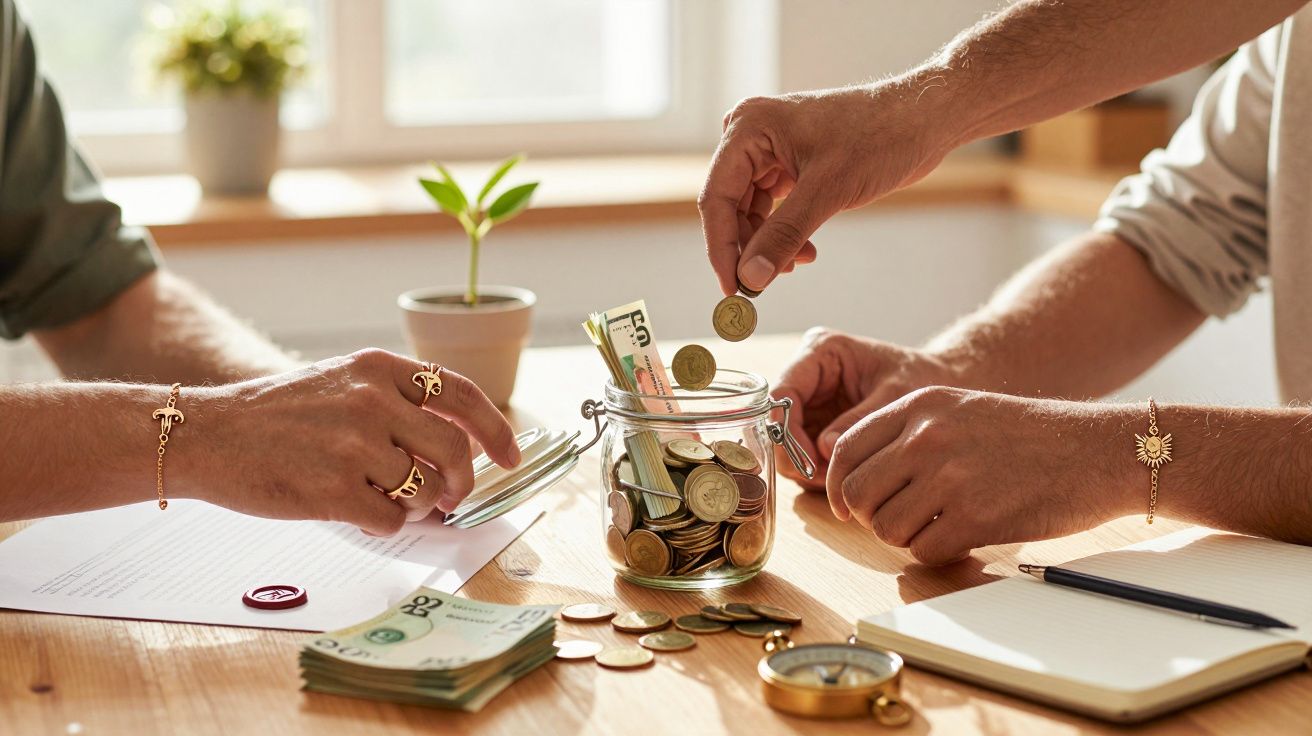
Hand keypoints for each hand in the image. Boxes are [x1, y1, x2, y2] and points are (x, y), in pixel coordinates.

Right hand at [184, 349, 519, 535]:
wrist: (207, 434)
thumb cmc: (277, 415)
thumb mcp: (342, 381)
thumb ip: (399, 402)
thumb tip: (462, 446)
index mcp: (380, 369)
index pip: (462, 395)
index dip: (495, 429)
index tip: (511, 455)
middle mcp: (373, 401)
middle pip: (455, 450)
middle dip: (462, 482)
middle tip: (451, 497)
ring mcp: (354, 446)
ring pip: (426, 492)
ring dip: (416, 506)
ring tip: (384, 498)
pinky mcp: (333, 491)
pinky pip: (391, 520)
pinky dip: (383, 524)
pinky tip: (355, 509)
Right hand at [699, 80, 954, 295]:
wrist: (924, 120)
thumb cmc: (880, 137)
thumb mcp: (828, 191)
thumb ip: (783, 235)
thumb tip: (750, 278)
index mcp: (749, 128)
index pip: (717, 197)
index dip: (721, 248)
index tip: (732, 288)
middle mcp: (751, 135)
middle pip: (730, 207)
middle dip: (747, 248)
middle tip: (762, 286)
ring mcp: (770, 151)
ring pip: (750, 212)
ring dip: (767, 244)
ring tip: (796, 265)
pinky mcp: (790, 165)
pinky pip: (772, 208)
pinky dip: (783, 234)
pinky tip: (805, 252)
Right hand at [772, 328, 955, 488]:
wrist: (940, 381)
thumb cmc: (920, 377)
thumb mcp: (894, 395)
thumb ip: (859, 420)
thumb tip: (825, 450)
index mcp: (821, 351)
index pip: (783, 391)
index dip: (787, 428)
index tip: (809, 459)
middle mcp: (808, 374)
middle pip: (778, 420)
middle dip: (797, 453)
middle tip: (826, 478)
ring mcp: (811, 400)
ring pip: (786, 441)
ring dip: (807, 466)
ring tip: (841, 479)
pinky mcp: (817, 423)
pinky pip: (803, 452)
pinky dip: (818, 470)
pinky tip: (844, 477)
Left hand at [827, 387, 1138, 564]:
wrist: (1099, 451)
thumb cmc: (1034, 436)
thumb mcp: (962, 409)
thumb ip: (909, 434)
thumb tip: (856, 477)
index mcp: (920, 405)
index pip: (845, 449)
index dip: (838, 484)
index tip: (848, 503)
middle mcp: (926, 437)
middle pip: (856, 493)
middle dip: (868, 516)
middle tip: (894, 521)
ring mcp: (948, 477)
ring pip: (884, 527)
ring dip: (905, 537)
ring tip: (936, 525)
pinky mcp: (973, 518)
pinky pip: (922, 551)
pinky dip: (936, 552)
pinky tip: (961, 537)